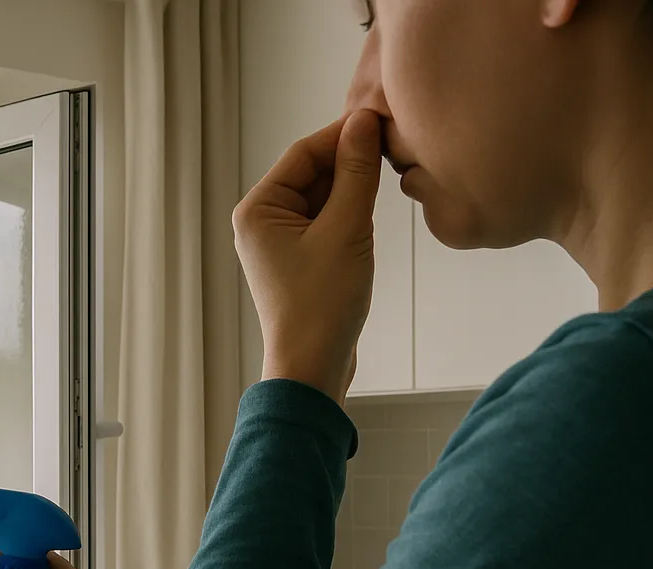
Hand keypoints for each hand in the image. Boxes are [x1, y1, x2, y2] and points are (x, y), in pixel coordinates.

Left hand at [233, 110, 382, 404]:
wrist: (312, 365)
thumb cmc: (321, 304)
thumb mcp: (346, 229)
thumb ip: (355, 173)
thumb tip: (363, 122)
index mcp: (257, 209)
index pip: (304, 153)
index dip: (344, 133)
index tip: (385, 119)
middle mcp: (260, 222)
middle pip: (311, 172)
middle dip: (350, 159)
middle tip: (395, 144)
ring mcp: (278, 242)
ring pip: (321, 196)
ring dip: (352, 186)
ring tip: (390, 176)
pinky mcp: (298, 260)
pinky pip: (325, 220)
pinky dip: (349, 212)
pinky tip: (372, 212)